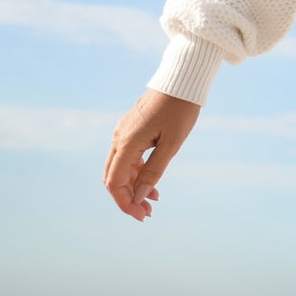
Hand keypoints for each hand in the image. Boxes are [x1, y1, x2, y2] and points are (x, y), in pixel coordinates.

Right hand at [104, 89, 200, 221]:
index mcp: (127, 142)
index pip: (115, 182)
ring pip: (120, 168)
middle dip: (127, 198)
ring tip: (153, 201)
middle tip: (147, 213)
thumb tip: (139, 196)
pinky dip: (136, 172)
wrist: (182, 80)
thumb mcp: (172, 143)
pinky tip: (151, 183)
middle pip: (113, 178)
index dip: (125, 202)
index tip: (142, 215)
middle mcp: (119, 138)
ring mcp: (123, 133)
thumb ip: (154, 171)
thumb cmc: (180, 109)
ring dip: (133, 186)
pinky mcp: (131, 129)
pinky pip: (127, 157)